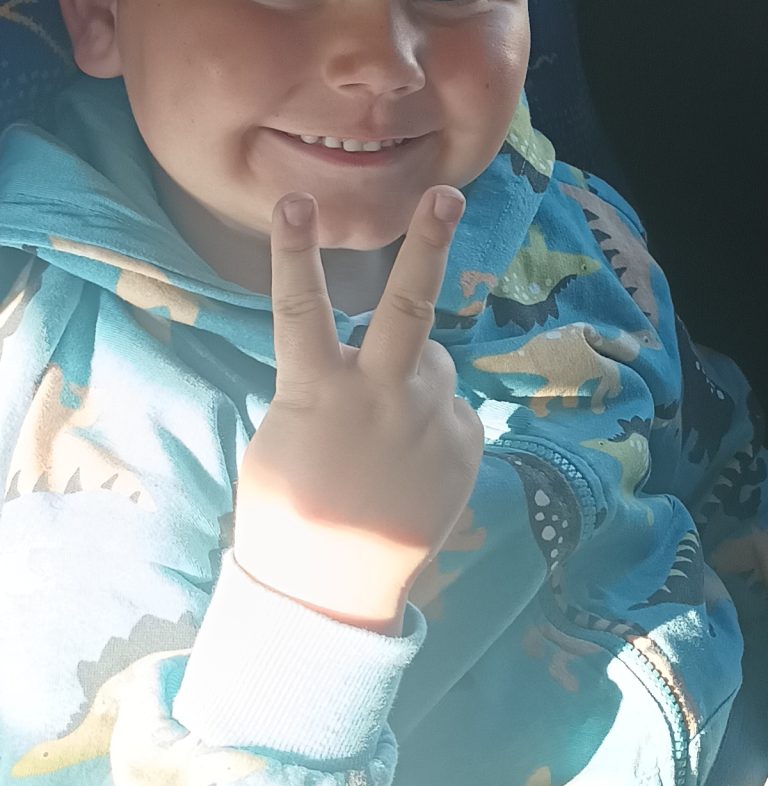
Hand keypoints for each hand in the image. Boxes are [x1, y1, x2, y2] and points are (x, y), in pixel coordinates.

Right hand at [235, 188, 484, 632]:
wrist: (334, 591)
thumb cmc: (289, 507)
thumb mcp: (285, 435)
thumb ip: (328, 386)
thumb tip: (371, 360)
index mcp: (318, 393)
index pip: (299, 308)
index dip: (294, 252)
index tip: (295, 200)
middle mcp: (381, 399)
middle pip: (409, 308)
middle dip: (429, 246)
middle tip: (447, 195)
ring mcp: (429, 421)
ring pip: (429, 361)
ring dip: (410, 374)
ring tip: (381, 435)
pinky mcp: (464, 445)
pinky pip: (448, 408)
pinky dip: (431, 421)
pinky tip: (406, 465)